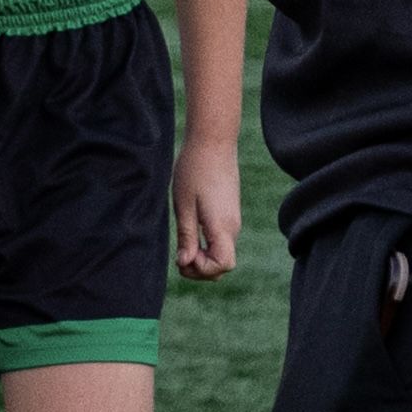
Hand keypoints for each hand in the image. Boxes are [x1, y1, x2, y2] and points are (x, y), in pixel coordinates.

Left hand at [172, 135, 239, 280]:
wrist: (213, 141)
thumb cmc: (194, 169)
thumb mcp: (184, 205)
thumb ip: (187, 236)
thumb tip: (185, 263)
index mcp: (222, 226)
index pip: (223, 265)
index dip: (203, 270)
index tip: (184, 255)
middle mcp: (232, 227)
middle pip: (223, 264)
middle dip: (200, 268)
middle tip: (178, 255)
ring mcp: (233, 220)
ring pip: (222, 253)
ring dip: (203, 256)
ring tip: (183, 244)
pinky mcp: (229, 213)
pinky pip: (221, 241)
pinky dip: (207, 245)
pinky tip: (191, 231)